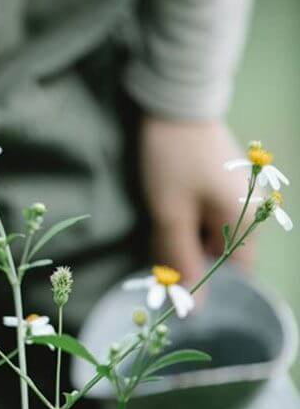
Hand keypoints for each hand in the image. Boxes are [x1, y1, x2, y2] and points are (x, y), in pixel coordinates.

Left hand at [140, 116, 254, 287]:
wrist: (174, 103)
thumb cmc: (173, 160)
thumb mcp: (169, 213)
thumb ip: (179, 259)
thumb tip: (191, 305)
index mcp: (247, 223)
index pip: (234, 273)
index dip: (205, 282)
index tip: (175, 282)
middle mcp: (250, 210)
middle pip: (219, 253)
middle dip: (187, 255)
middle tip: (157, 246)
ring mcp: (236, 194)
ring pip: (208, 232)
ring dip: (182, 235)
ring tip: (159, 222)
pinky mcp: (219, 182)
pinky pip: (203, 212)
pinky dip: (183, 217)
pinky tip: (164, 208)